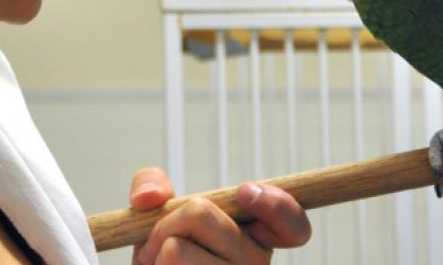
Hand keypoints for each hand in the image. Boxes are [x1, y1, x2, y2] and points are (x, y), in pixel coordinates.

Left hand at [129, 167, 310, 263]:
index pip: (293, 226)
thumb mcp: (161, 213)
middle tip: (161, 243)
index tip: (244, 191)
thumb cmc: (163, 256)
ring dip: (152, 251)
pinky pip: (167, 262)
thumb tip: (149, 196)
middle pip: (200, 213)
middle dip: (165, 223)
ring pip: (176, 247)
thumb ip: (153, 185)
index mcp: (255, 236)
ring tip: (159, 263)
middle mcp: (253, 263)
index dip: (276, 203)